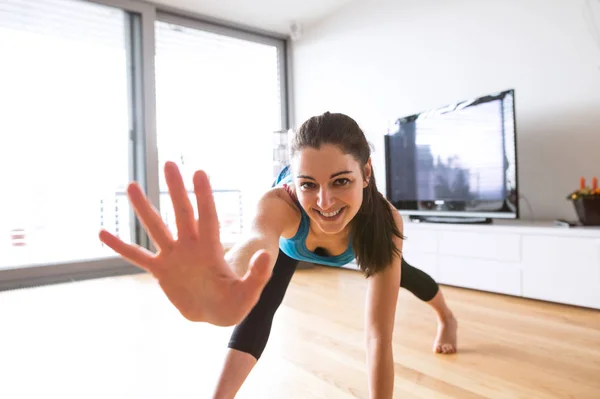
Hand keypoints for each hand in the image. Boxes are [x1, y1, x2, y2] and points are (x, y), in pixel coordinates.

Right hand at [99, 161, 272, 325]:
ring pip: (156, 227)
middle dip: (175, 189)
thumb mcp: (250, 292)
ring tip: (131, 186)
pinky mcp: (161, 271)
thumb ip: (257, 275)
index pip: (207, 216)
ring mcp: (174, 256)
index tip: (199, 172)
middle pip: (181, 212)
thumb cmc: (235, 303)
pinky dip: (120, 247)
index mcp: (211, 248)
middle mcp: (190, 246)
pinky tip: (103, 233)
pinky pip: (137, 256)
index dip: (203, 196)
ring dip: (143, 208)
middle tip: (168, 163)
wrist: (216, 314)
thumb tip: (267, 255)